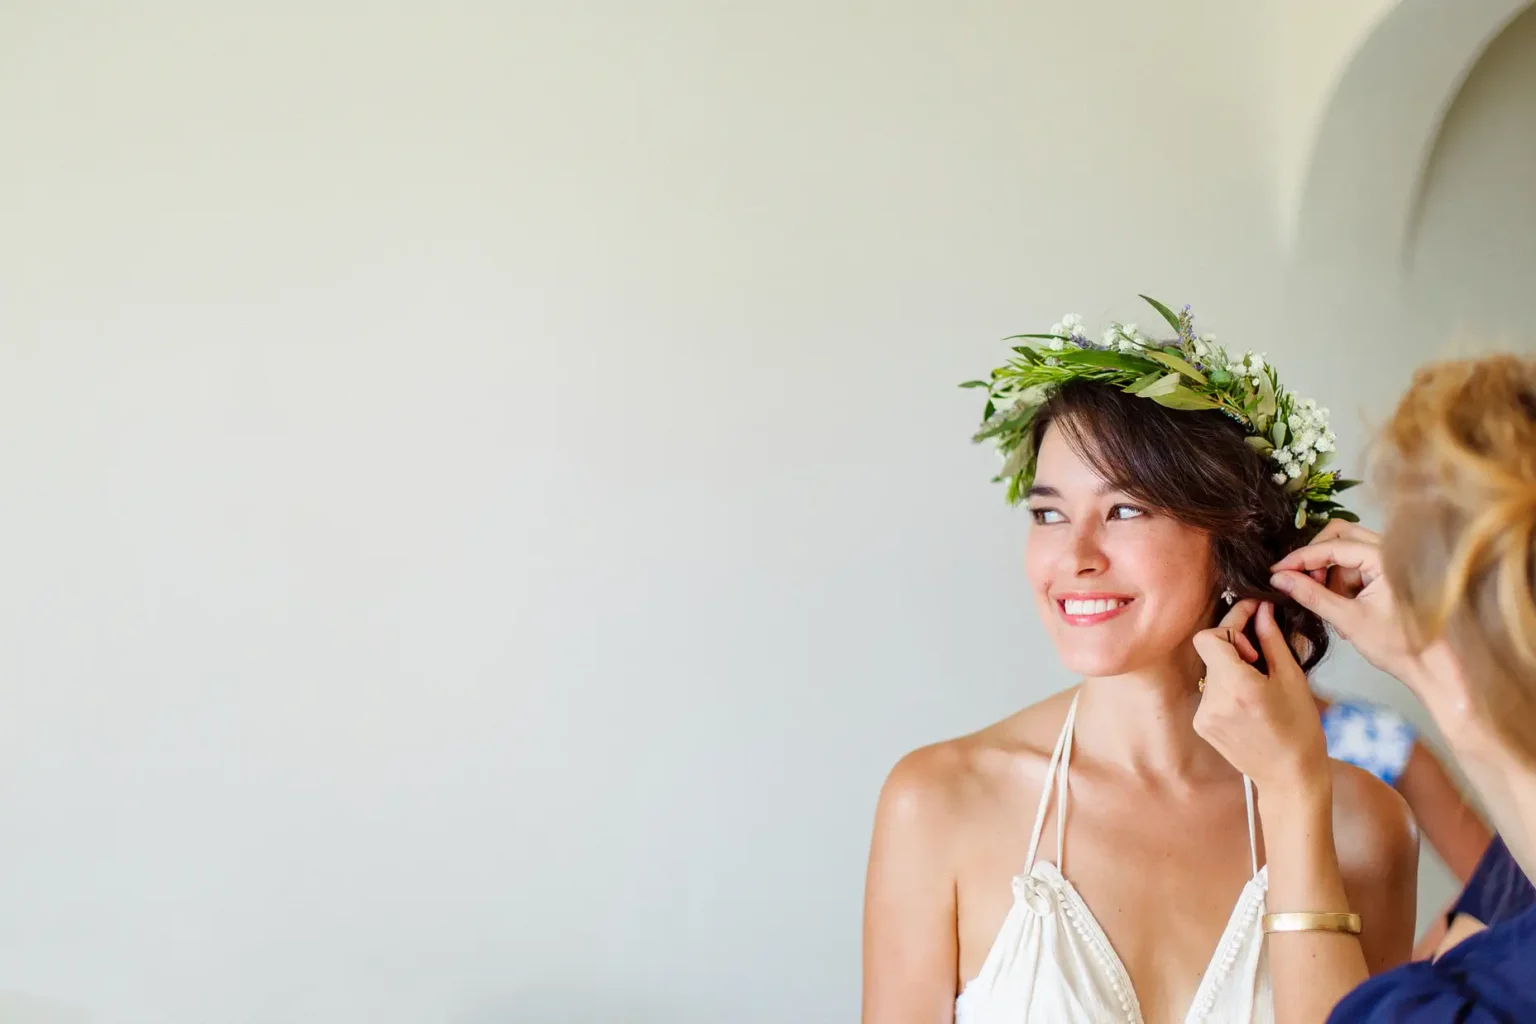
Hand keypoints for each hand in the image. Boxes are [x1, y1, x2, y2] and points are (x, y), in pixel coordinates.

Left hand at [1193, 599, 1329, 794]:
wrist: (1289, 777)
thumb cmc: (1300, 729)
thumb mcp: (1292, 679)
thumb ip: (1272, 640)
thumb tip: (1262, 611)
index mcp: (1237, 687)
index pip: (1210, 637)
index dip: (1231, 623)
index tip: (1252, 616)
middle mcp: (1213, 700)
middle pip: (1211, 652)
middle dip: (1235, 645)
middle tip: (1261, 655)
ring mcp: (1203, 715)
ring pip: (1211, 671)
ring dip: (1231, 667)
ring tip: (1259, 684)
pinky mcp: (1201, 725)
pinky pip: (1210, 691)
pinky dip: (1227, 687)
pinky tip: (1249, 702)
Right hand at [1269, 520, 1417, 681]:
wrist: (1431, 666)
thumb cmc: (1397, 645)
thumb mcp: (1347, 619)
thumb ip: (1311, 595)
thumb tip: (1279, 578)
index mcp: (1385, 559)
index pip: (1333, 546)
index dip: (1301, 558)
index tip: (1277, 571)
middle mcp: (1390, 553)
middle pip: (1341, 535)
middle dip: (1318, 558)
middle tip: (1305, 582)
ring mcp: (1390, 562)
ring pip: (1347, 550)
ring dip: (1331, 573)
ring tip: (1332, 606)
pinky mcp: (1388, 574)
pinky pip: (1356, 566)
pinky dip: (1343, 582)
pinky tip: (1344, 609)